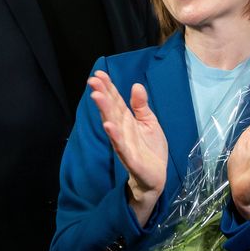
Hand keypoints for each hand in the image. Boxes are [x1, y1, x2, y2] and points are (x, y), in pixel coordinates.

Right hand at [88, 70, 167, 226]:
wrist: (156, 176)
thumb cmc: (151, 148)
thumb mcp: (149, 122)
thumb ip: (141, 105)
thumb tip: (136, 85)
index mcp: (127, 120)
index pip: (115, 101)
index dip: (108, 88)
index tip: (98, 74)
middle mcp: (122, 130)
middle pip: (111, 110)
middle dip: (102, 95)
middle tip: (93, 81)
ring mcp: (124, 144)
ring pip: (112, 125)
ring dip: (104, 111)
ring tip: (97, 97)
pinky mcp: (131, 158)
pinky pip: (121, 146)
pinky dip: (115, 136)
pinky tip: (108, 125)